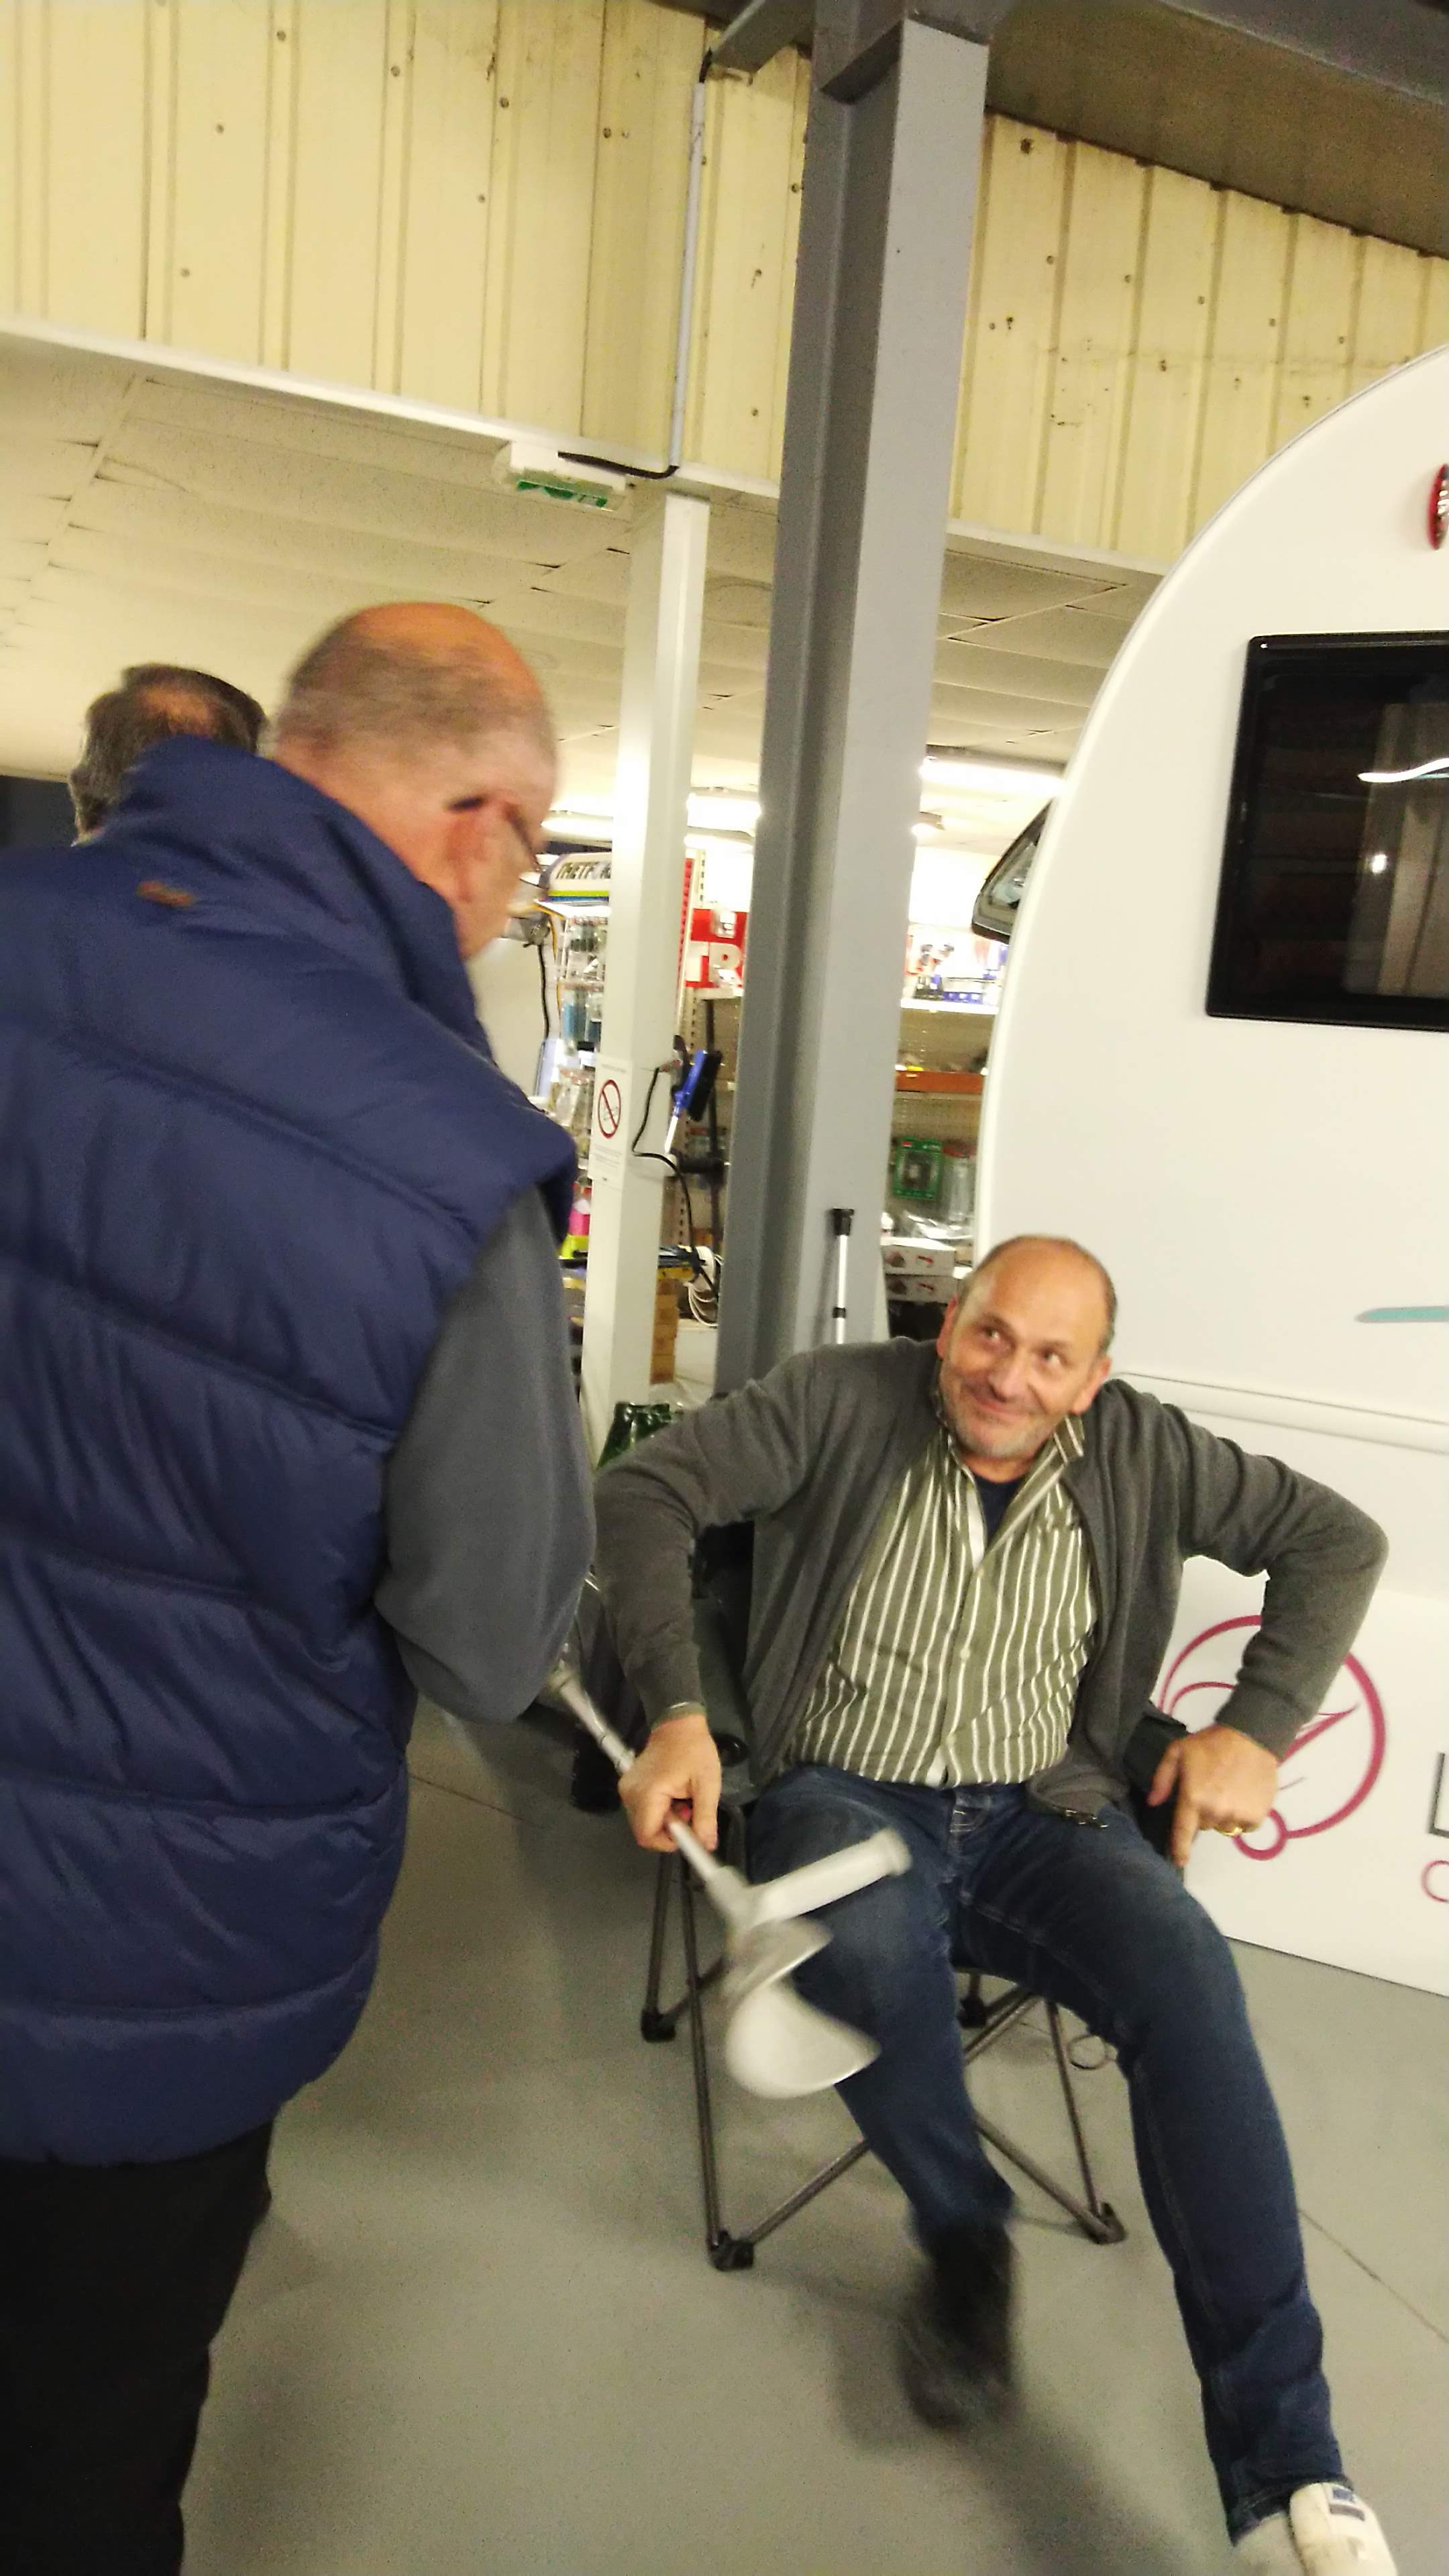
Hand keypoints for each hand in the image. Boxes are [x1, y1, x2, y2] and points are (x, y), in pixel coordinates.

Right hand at [619, 1711, 720, 1854]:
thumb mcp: (707, 1784)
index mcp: (647, 1793)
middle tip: (689, 1811)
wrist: (678, 1723)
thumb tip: (706, 1846)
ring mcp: (627, 1789)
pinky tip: (673, 1796)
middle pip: (645, 1831)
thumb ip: (705, 1818)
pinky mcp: (629, 1785)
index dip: (668, 1843)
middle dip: (669, 1830)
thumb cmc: (695, 1750)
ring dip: (665, 1820)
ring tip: (682, 1800)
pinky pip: (642, 1810)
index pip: (647, 1836)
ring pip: (644, 1822)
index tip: (689, 1833)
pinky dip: (659, 1810)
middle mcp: (630, 1793)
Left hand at [1148, 1724, 1279, 1869]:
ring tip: (1228, 1790)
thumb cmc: (1211, 1743)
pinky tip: (1243, 1795)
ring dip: (1224, 1814)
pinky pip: (1245, 1825)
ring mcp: (1237, 1816)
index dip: (1179, 1849)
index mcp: (1193, 1798)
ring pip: (1224, 1826)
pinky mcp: (1256, 1816)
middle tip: (1211, 1789)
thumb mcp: (1178, 1751)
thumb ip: (1162, 1778)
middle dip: (1204, 1811)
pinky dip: (1243, 1815)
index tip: (1179, 1861)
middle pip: (1204, 1824)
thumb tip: (1153, 1802)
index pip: (1183, 1832)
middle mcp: (1214, 1812)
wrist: (1251, 1736)